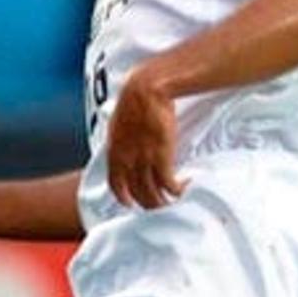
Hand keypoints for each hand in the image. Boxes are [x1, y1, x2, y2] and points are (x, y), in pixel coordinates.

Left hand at [107, 66, 184, 208]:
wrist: (146, 91)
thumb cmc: (134, 102)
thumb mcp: (119, 125)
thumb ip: (122, 142)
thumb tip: (127, 147)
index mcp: (114, 153)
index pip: (115, 185)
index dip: (124, 198)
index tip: (131, 204)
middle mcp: (127, 161)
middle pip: (137, 193)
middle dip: (148, 204)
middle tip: (159, 205)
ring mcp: (143, 160)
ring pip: (153, 193)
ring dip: (164, 201)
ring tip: (174, 200)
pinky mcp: (162, 157)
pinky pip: (169, 184)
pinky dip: (177, 190)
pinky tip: (184, 186)